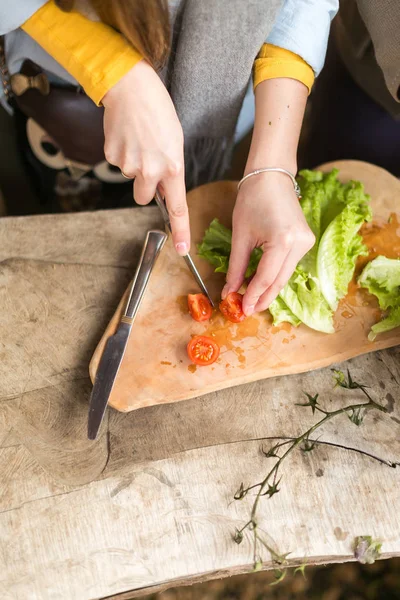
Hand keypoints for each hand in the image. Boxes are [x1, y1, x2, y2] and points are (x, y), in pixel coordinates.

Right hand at [102, 60, 189, 254]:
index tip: (183, 249)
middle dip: (145, 187)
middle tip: (147, 163)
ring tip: (138, 141)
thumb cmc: (158, 110)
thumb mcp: (175, 141)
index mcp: (172, 167)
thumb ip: (170, 168)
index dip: (181, 230)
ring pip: (131, 179)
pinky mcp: (112, 156)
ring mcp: (129, 165)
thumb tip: (162, 188)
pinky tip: (126, 136)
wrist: (130, 87)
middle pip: (144, 198)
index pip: (177, 207)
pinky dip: (122, 153)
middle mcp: (150, 170)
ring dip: (134, 167)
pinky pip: (118, 163)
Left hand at [222, 172, 314, 315]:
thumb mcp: (240, 235)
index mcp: (283, 241)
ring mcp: (306, 243)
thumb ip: (236, 266)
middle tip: (248, 310)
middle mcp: (299, 244)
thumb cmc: (253, 199)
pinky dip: (275, 275)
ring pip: (285, 275)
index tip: (242, 309)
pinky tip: (261, 282)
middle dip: (263, 297)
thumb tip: (230, 290)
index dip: (253, 295)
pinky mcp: (306, 241)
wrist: (272, 176)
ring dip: (268, 288)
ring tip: (251, 300)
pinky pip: (289, 265)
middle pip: (279, 281)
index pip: (266, 278)